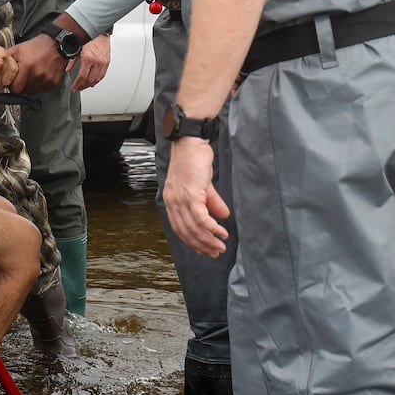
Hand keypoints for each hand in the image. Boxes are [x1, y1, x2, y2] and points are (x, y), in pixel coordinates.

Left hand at [9, 36, 68, 94]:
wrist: (56, 44)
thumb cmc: (37, 46)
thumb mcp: (18, 49)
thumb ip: (6, 59)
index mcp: (28, 66)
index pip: (16, 89)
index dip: (13, 86)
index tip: (13, 82)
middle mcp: (38, 74)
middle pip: (24, 92)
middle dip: (21, 86)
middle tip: (23, 77)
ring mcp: (47, 79)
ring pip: (34, 92)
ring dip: (31, 86)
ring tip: (32, 75)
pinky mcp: (54, 82)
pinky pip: (43, 90)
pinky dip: (40, 85)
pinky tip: (40, 76)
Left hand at [72, 33, 110, 91]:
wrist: (100, 32)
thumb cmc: (89, 38)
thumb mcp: (77, 49)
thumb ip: (71, 61)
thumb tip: (67, 69)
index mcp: (88, 58)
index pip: (82, 77)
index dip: (77, 85)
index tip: (74, 88)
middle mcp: (97, 62)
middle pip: (89, 80)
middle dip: (82, 86)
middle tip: (77, 88)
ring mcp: (103, 63)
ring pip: (96, 79)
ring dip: (89, 85)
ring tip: (83, 87)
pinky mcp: (107, 62)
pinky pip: (102, 75)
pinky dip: (97, 80)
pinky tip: (93, 82)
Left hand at [162, 137, 230, 257]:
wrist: (190, 142)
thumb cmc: (194, 159)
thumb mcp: (203, 184)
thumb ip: (211, 202)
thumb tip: (223, 216)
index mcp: (172, 200)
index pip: (179, 228)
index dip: (192, 241)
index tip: (204, 250)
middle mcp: (173, 202)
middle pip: (186, 232)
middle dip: (201, 245)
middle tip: (215, 252)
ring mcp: (180, 199)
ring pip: (193, 228)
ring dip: (208, 240)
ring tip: (220, 246)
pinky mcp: (190, 194)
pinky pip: (201, 218)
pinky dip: (212, 228)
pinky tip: (221, 232)